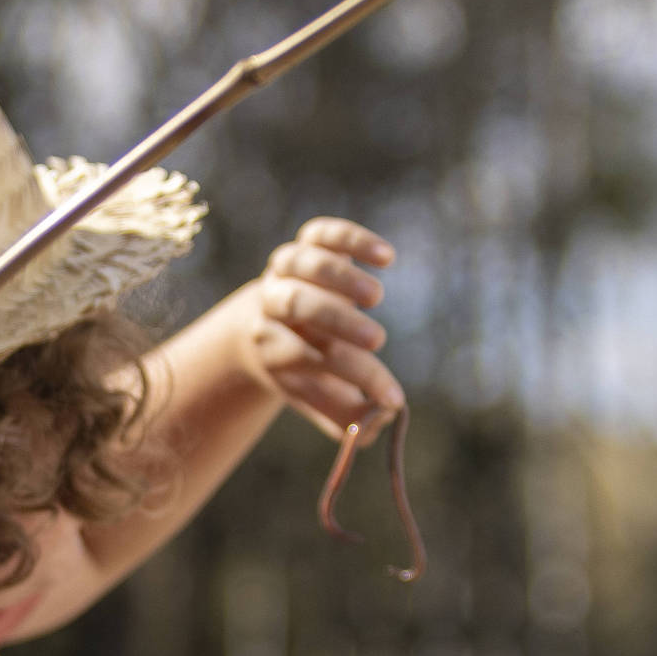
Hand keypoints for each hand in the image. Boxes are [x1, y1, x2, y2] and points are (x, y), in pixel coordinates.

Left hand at [244, 218, 403, 445]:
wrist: (265, 323)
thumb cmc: (304, 367)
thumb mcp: (317, 395)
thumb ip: (347, 415)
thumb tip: (382, 421)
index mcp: (269, 346)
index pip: (304, 358)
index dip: (350, 377)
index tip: (391, 397)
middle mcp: (271, 305)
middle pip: (295, 305)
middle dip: (337, 321)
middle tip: (378, 340)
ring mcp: (285, 271)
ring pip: (300, 262)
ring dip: (338, 276)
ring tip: (376, 297)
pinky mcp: (306, 245)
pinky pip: (322, 234)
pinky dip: (351, 239)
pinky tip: (386, 257)